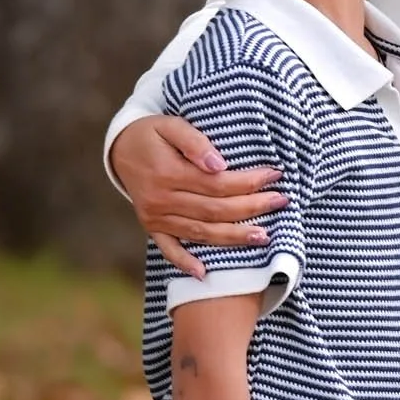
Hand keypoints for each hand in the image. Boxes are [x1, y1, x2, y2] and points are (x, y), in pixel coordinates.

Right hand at [111, 116, 287, 279]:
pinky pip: (169, 249)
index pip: (217, 183)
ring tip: (263, 235)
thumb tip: (219, 165)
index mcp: (167, 173)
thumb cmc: (151, 134)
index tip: (273, 175)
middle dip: (251, 207)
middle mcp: (160, 199)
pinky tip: (204, 273)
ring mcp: (155, 217)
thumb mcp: (169, 125)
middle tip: (280, 202)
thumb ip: (194, 142)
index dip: (247, 182)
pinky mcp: (152, 228)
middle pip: (214, 210)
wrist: (119, 150)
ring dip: (233, 237)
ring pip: (201, 232)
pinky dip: (185, 262)